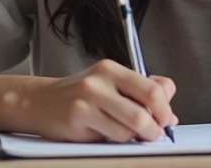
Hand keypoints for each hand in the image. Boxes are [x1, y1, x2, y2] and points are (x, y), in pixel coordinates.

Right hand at [16, 59, 177, 141]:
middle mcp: (101, 80)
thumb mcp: (111, 87)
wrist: (39, 102)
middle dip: (155, 127)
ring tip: (126, 134)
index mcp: (113, 69)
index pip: (154, 88)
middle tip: (154, 134)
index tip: (166, 120)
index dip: (165, 109)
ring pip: (131, 126)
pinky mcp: (78, 117)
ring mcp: (88, 98)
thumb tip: (171, 115)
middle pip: (146, 107)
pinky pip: (112, 136)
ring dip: (135, 137)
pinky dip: (117, 141)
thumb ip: (141, 94)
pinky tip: (105, 134)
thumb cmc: (80, 97)